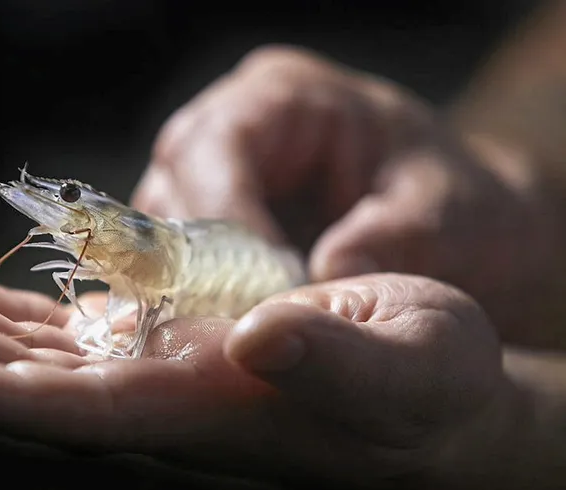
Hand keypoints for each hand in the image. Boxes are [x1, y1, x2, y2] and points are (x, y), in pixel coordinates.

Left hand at [0, 275, 521, 487]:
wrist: (418, 397)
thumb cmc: (427, 386)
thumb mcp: (412, 366)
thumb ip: (340, 359)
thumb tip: (263, 336)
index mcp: (210, 414)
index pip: (90, 418)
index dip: (8, 404)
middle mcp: (159, 403)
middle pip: (31, 386)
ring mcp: (148, 374)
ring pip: (31, 354)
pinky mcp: (152, 344)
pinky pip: (58, 330)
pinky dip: (1, 314)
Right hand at [131, 45, 565, 346]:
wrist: (450, 238)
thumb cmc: (453, 211)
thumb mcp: (451, 218)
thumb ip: (396, 240)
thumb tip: (326, 276)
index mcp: (284, 97)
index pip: (218, 145)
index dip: (224, 216)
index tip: (252, 289)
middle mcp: (226, 127)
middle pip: (171, 187)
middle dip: (200, 262)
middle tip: (241, 327)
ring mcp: (204, 181)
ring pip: (158, 232)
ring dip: (191, 290)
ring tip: (240, 338)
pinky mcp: (197, 230)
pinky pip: (169, 266)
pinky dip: (193, 303)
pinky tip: (230, 337)